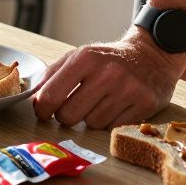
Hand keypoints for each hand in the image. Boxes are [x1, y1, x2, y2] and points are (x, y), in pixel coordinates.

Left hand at [31, 26, 185, 128]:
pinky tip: (115, 108)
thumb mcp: (79, 56)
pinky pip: (113, 128)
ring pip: (91, 124)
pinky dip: (110, 123)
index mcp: (85, 58)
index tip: (44, 111)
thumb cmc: (109, 59)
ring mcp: (127, 90)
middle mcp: (107, 73)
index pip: (51, 95)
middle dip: (66, 116)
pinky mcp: (144, 105)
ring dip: (90, 118)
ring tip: (100, 102)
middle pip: (69, 115)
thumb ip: (53, 74)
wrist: (151, 56)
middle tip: (73, 107)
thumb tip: (34, 98)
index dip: (43, 109)